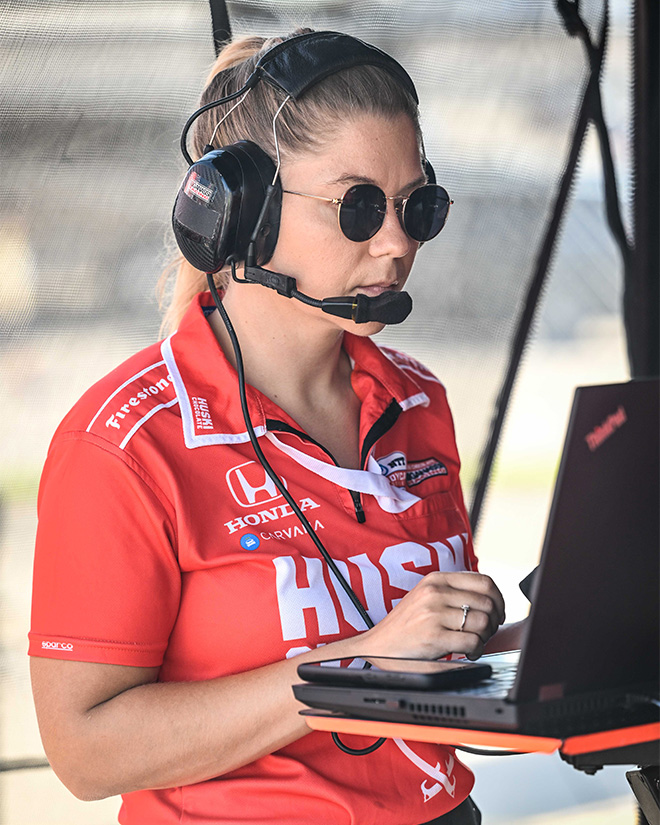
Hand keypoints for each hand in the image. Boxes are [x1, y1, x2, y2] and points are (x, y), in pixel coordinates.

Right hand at [357, 571, 505, 660]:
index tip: (497, 613)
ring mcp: (434, 613)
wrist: (378, 644)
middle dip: (493, 622)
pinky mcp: (434, 636)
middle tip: (485, 632)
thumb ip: (453, 591)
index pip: (484, 581)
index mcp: (436, 579)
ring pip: (483, 622)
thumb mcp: (426, 596)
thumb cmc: (406, 624)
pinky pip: (473, 642)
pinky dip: (477, 651)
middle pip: (487, 603)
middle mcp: (435, 592)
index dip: (499, 599)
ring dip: (485, 637)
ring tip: (474, 643)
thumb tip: (491, 599)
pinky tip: (467, 653)